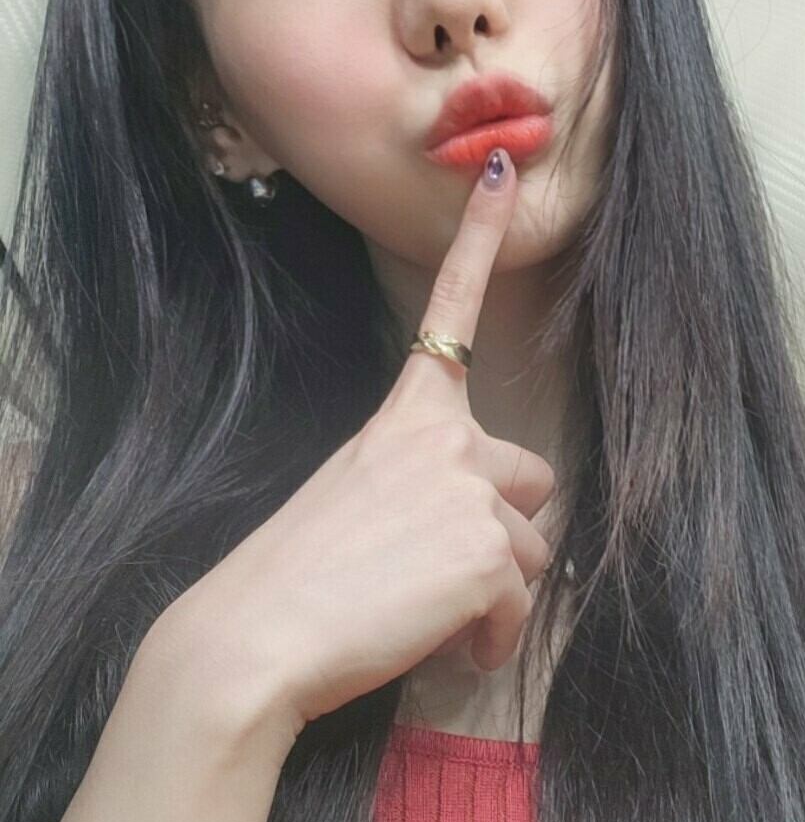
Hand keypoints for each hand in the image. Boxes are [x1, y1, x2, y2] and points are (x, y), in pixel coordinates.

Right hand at [160, 147, 555, 745]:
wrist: (255, 637)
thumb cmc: (294, 578)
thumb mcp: (356, 502)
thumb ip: (423, 491)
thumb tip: (482, 537)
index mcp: (405, 417)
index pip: (449, 315)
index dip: (480, 240)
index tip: (501, 169)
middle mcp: (444, 438)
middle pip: (531, 476)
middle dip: (507, 530)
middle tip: (444, 573)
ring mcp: (467, 490)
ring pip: (532, 550)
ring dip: (496, 595)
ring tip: (429, 621)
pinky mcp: (485, 551)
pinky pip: (522, 604)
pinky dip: (493, 639)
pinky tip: (452, 652)